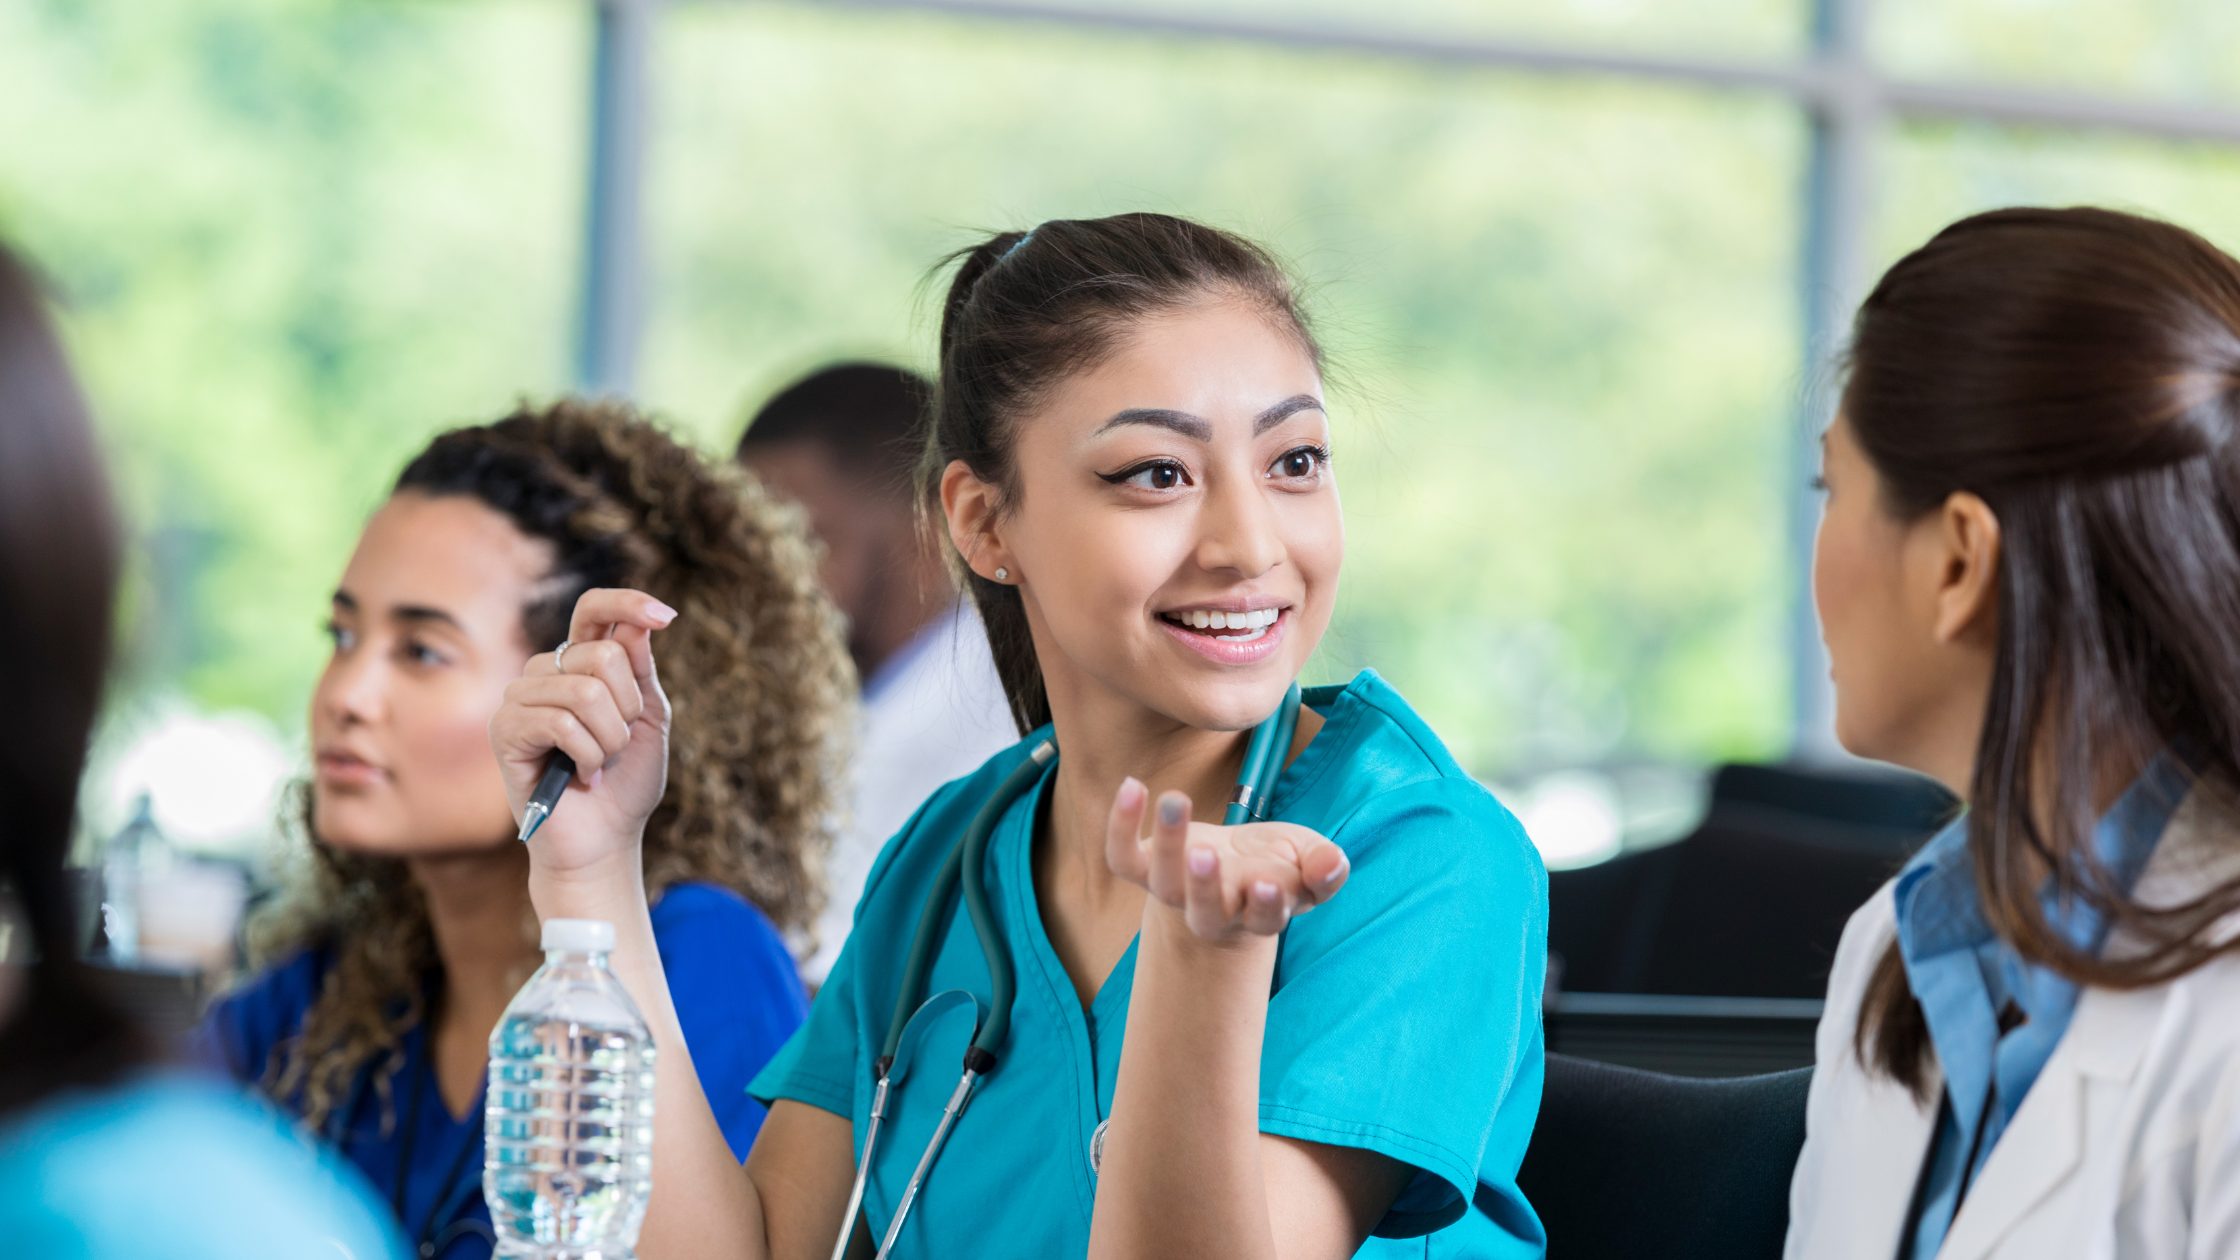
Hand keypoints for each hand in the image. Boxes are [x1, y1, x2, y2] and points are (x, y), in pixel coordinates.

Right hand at [489, 589, 674, 879]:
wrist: (603, 841)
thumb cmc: (625, 782)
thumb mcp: (648, 719)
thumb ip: (640, 670)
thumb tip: (636, 622)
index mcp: (579, 663)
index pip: (593, 609)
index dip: (626, 603)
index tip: (665, 617)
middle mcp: (544, 672)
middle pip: (602, 655)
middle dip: (627, 709)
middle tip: (616, 745)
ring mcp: (519, 698)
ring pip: (585, 691)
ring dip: (609, 740)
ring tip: (598, 764)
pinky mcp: (504, 730)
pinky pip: (561, 723)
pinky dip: (587, 756)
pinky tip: (580, 776)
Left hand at [1103, 778, 1349, 944]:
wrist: (1230, 868)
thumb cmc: (1277, 863)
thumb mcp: (1309, 860)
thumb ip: (1324, 867)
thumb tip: (1333, 865)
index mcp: (1260, 912)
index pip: (1262, 920)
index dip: (1264, 905)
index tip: (1267, 881)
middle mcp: (1213, 911)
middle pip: (1204, 912)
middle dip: (1204, 886)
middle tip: (1206, 853)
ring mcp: (1174, 891)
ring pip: (1164, 883)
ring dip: (1167, 843)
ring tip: (1176, 800)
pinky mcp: (1145, 867)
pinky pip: (1122, 857)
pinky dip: (1120, 825)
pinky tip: (1132, 786)